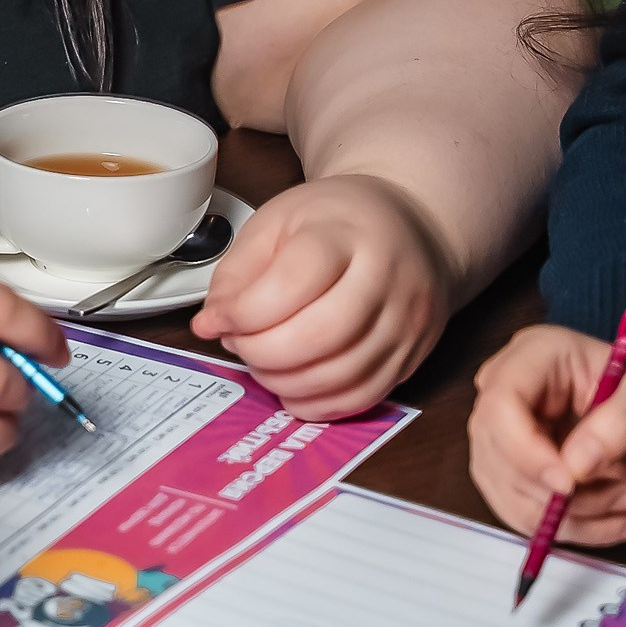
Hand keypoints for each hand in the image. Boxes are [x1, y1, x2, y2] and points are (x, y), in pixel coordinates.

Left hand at [189, 174, 450, 417]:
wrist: (410, 227)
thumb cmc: (336, 223)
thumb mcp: (276, 222)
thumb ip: (236, 272)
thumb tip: (210, 324)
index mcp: (345, 232)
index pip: (290, 284)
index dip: (242, 313)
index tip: (216, 319)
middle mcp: (386, 276)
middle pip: (318, 336)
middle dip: (262, 353)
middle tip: (239, 344)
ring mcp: (407, 319)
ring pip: (342, 375)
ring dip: (287, 382)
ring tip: (263, 363)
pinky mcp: (415, 354)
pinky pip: (365, 396)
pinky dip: (320, 404)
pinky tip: (294, 387)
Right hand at [468, 325, 625, 543]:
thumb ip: (621, 420)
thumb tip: (577, 465)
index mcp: (531, 357)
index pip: (500, 405)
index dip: (525, 451)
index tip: (569, 485)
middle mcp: (503, 393)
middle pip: (499, 455)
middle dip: (561, 494)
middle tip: (625, 495)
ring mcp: (499, 435)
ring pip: (511, 495)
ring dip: (574, 518)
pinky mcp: (508, 472)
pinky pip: (525, 516)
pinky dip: (576, 530)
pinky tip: (617, 520)